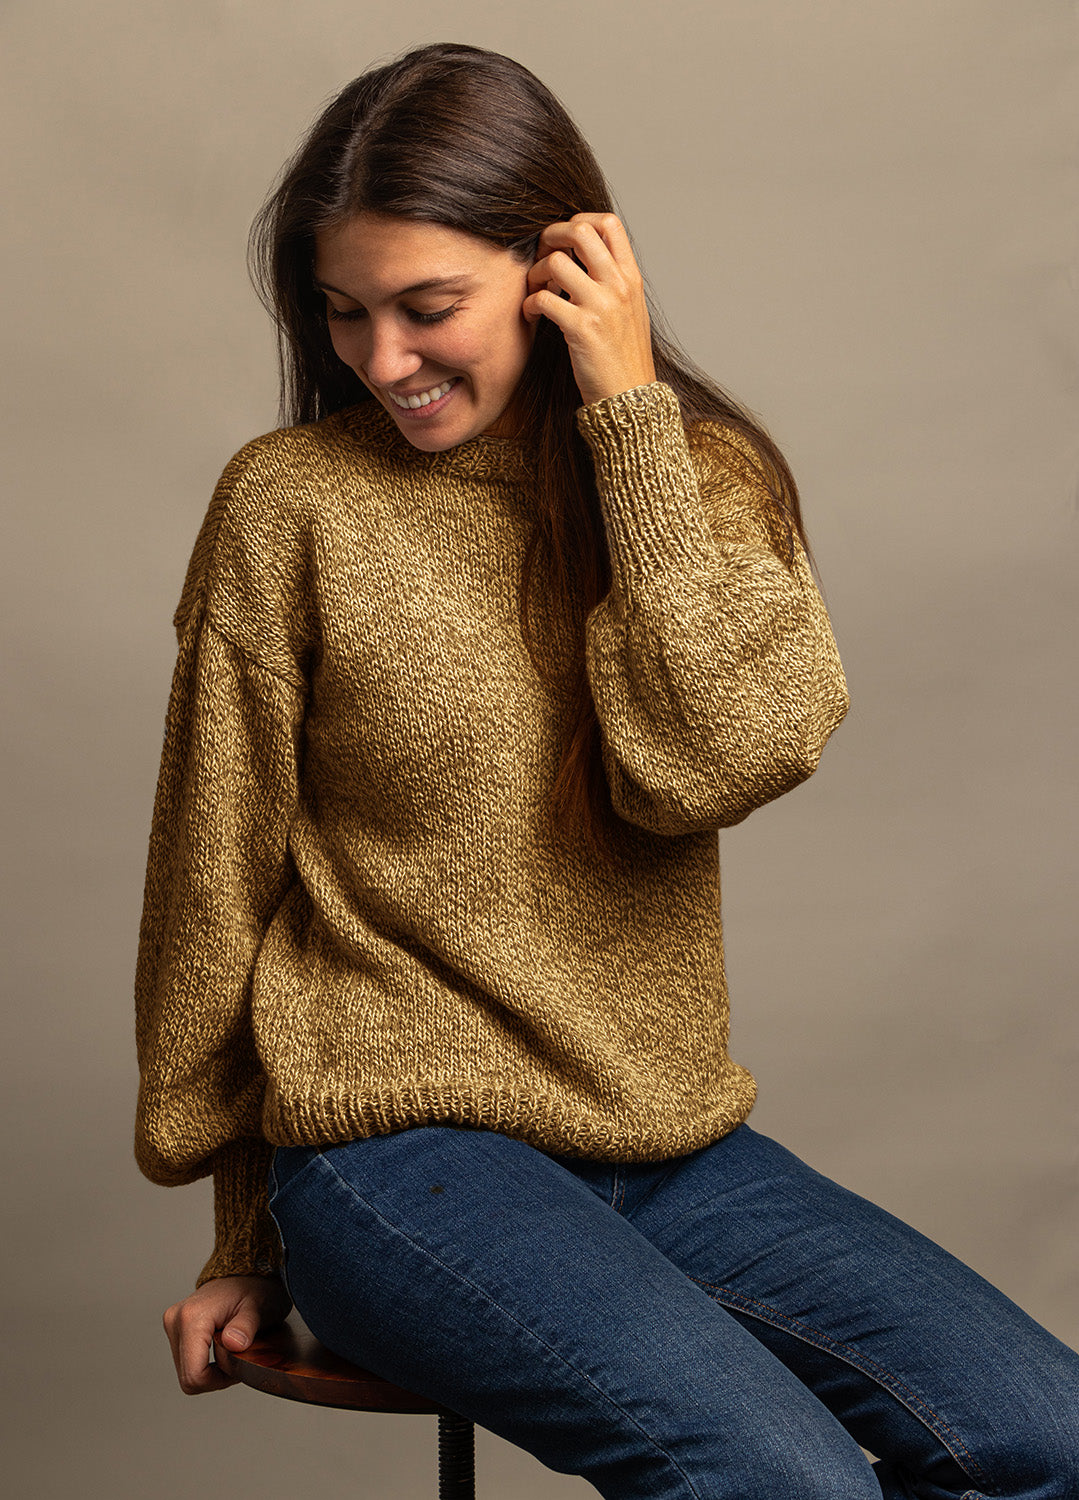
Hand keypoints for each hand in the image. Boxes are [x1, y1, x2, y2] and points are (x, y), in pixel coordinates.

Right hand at [162, 1273, 290, 1394]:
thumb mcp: (259, 1307)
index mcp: (191, 1317)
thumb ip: (246, 1326)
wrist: (247, 1271)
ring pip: (186, 1371)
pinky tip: (221, 1346)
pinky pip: (186, 1360)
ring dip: (210, 1369)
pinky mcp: (175, 1327)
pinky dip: (205, 1361)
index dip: (219, 1380)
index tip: (239, 1365)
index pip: (194, 1376)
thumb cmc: (255, 1287)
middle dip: (215, 1376)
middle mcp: (175, 1320)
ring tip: (231, 1348)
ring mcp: (173, 1323)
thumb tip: (233, 1343)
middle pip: (188, 1377)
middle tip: (238, 1357)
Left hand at [523, 212, 656, 406]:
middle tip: (542, 255)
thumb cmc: (625, 359)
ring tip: (535, 290)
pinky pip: (543, 299)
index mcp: (631, 278)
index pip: (609, 223)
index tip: (564, 239)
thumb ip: (613, 282)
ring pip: (557, 261)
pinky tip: (532, 315)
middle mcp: (619, 286)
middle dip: (551, 236)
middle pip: (580, 231)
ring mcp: (601, 306)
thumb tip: (585, 258)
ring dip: (536, 273)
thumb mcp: (630, 311)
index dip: (579, 220)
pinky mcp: (582, 329)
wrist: (631, 399)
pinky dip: (530, 304)